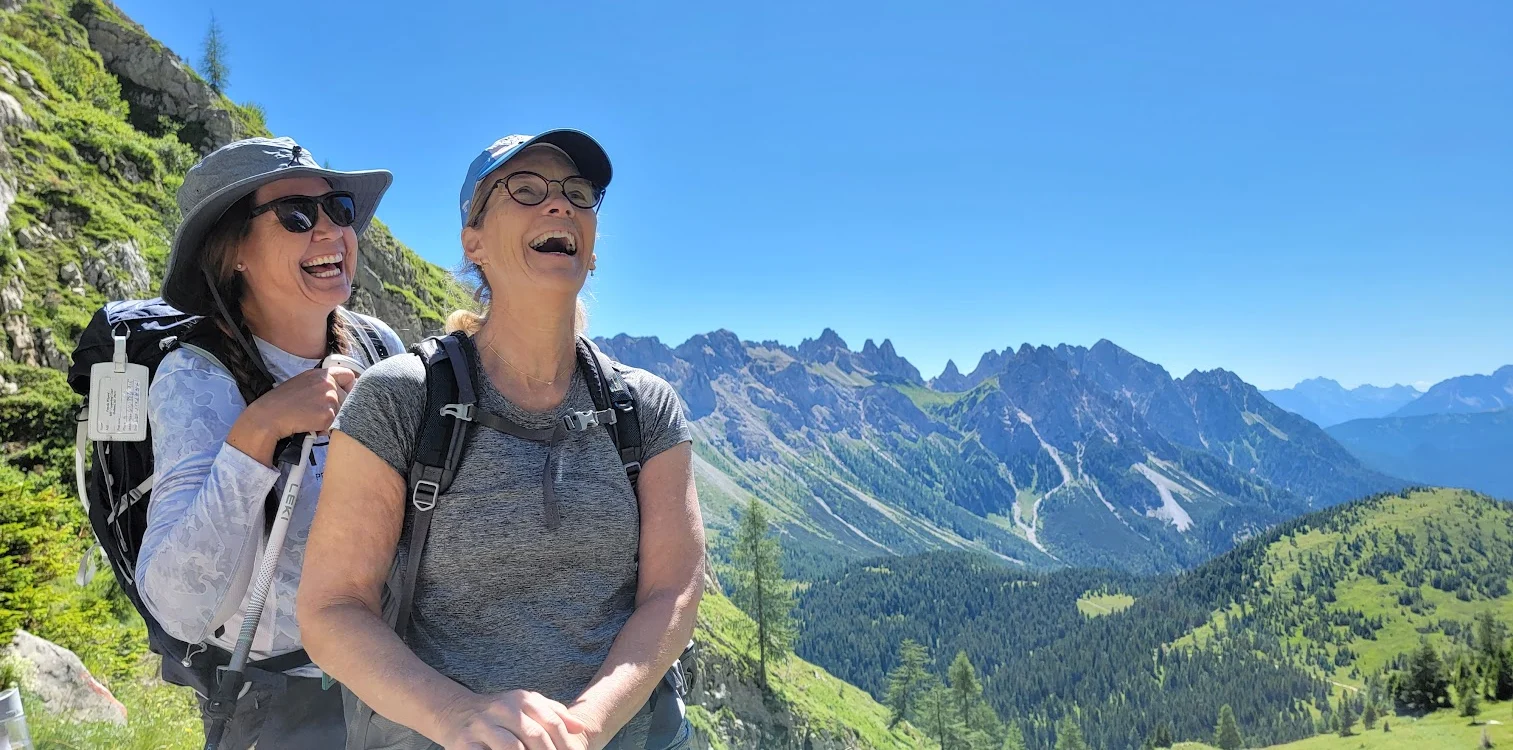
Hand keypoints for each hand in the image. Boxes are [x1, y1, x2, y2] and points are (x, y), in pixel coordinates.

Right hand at [248, 366, 356, 436]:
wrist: (269, 416)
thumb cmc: (282, 402)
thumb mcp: (304, 383)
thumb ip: (322, 384)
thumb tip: (341, 391)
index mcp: (322, 374)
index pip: (349, 376)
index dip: (350, 387)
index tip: (346, 395)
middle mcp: (328, 383)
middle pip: (348, 398)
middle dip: (338, 407)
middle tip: (317, 412)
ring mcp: (329, 398)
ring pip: (341, 412)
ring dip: (330, 419)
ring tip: (310, 418)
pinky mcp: (328, 414)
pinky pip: (334, 424)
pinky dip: (324, 428)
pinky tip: (310, 425)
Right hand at [438, 690, 588, 749]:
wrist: (457, 712)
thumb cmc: (500, 714)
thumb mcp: (527, 706)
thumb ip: (555, 713)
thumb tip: (580, 728)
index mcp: (523, 699)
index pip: (552, 722)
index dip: (566, 744)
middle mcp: (504, 709)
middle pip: (535, 736)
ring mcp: (484, 725)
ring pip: (512, 748)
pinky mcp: (466, 742)